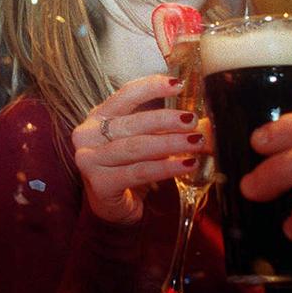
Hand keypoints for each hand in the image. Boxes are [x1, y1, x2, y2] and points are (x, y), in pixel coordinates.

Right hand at [72, 75, 211, 224]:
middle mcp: (87, 135)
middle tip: (192, 120)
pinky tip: (185, 165)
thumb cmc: (128, 167)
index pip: (124, 95)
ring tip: (195, 142)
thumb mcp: (144, 141)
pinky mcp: (99, 183)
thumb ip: (165, 129)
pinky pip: (138, 172)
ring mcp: (89, 160)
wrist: (113, 207)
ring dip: (169, 144)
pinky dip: (165, 168)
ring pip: (136, 147)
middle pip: (132, 123)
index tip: (178, 85)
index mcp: (98, 117)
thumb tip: (204, 122)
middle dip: (166, 120)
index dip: (151, 87)